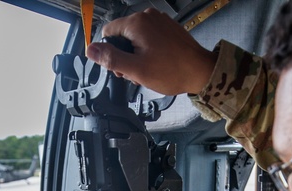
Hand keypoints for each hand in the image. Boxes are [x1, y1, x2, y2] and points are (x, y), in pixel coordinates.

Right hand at [85, 9, 217, 95]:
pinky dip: (148, 50)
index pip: (108, 32)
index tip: (120, 67)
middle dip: (125, 55)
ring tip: (148, 69)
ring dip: (136, 55)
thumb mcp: (135, 69)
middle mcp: (148, 16)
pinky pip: (149, 37)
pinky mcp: (168, 28)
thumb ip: (111, 58)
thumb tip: (91, 50)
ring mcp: (159, 21)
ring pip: (135, 37)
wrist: (201, 71)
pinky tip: (157, 63)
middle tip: (136, 72)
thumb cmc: (173, 71)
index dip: (110, 52)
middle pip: (122, 35)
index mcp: (137, 23)